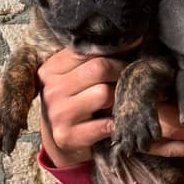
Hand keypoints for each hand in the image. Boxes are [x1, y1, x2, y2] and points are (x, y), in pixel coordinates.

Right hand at [38, 48, 126, 166]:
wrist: (60, 143)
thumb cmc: (73, 104)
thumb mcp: (72, 79)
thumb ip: (89, 61)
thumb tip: (131, 40)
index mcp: (51, 70)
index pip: (88, 51)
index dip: (114, 52)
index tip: (132, 52)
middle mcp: (52, 90)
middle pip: (99, 68)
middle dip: (121, 72)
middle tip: (132, 79)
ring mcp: (59, 114)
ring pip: (104, 94)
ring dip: (119, 98)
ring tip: (120, 101)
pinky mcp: (68, 136)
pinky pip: (105, 124)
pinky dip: (117, 123)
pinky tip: (117, 122)